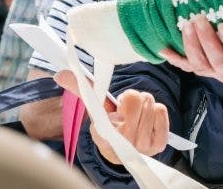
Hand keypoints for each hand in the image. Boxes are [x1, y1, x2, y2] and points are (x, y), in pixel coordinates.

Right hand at [53, 71, 167, 164]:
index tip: (118, 108)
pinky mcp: (159, 144)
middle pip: (140, 98)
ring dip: (144, 105)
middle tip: (126, 109)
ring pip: (151, 104)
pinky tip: (146, 119)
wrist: (122, 148)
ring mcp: (143, 146)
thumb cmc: (108, 123)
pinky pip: (162, 111)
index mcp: (104, 134)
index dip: (123, 102)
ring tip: (135, 115)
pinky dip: (156, 111)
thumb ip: (80, 88)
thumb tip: (60, 75)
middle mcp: (124, 144)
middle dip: (133, 99)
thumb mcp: (94, 106)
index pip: (124, 103)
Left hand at [161, 17, 222, 98]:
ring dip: (191, 45)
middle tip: (198, 18)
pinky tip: (163, 48)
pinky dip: (176, 59)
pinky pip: (190, 67)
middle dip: (207, 40)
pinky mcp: (208, 72)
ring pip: (203, 65)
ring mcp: (219, 74)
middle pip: (219, 60)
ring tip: (185, 25)